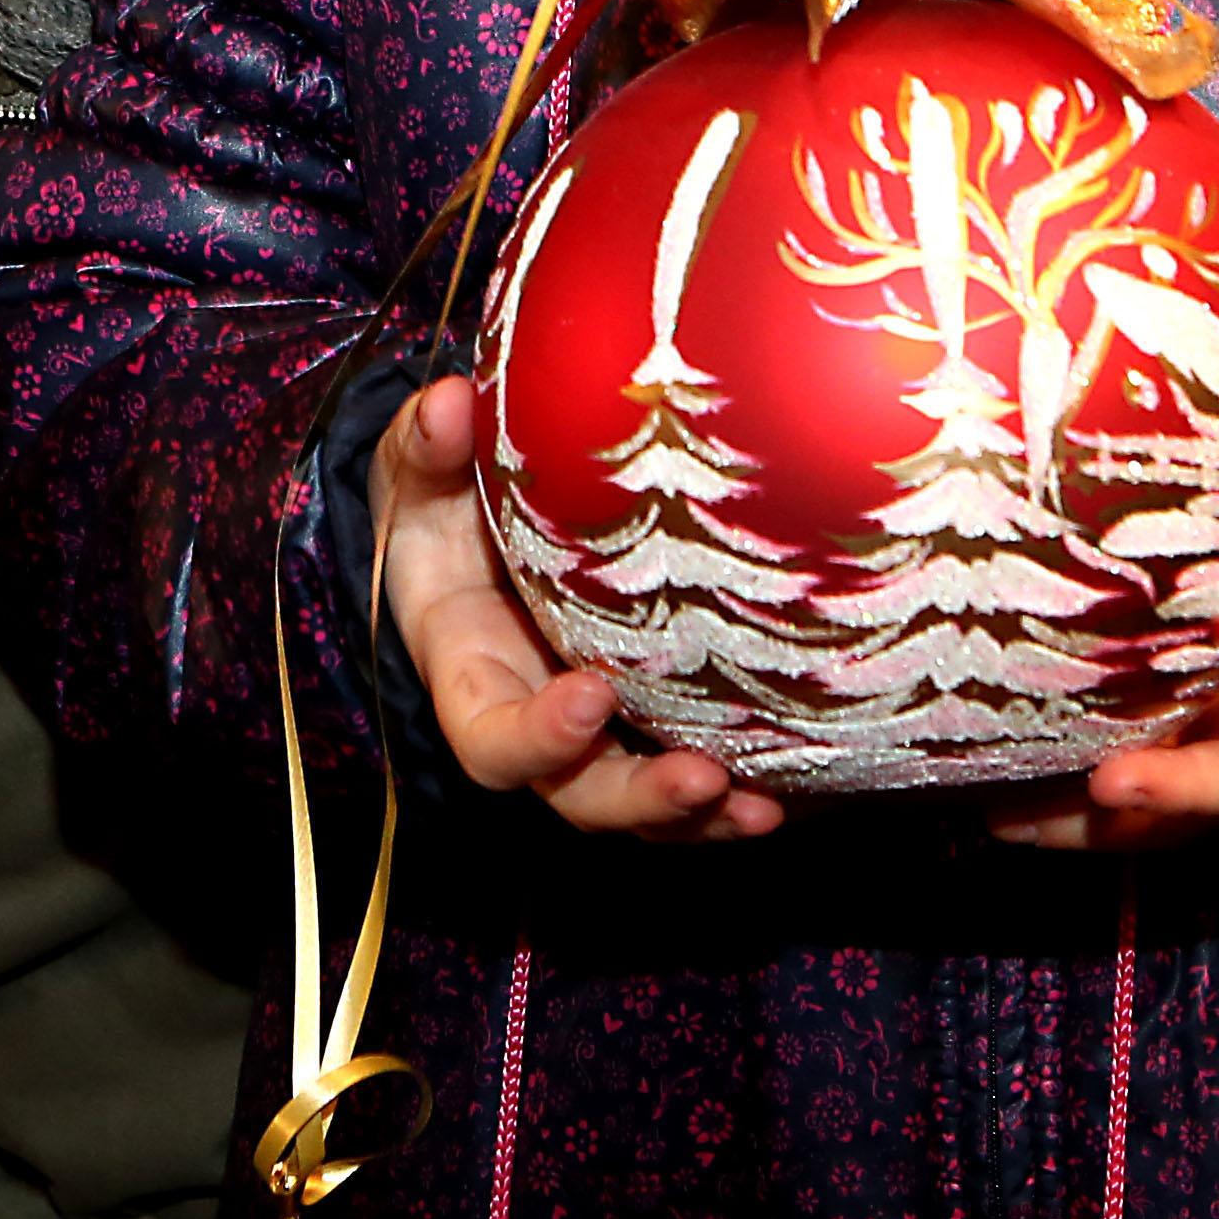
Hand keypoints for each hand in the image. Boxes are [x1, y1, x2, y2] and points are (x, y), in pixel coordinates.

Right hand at [373, 376, 782, 838]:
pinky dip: (742, 785)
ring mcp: (601, 729)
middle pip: (580, 794)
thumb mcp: (420, 474)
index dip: (537, 736)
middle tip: (703, 777)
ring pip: (644, 802)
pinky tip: (799, 784)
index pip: (491, 736)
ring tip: (764, 808)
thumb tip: (447, 404)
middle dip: (640, 797)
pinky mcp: (654, 716)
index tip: (594, 694)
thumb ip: (426, 448)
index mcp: (472, 672)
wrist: (474, 523)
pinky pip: (696, 768)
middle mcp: (537, 717)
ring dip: (703, 814)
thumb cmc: (442, 503)